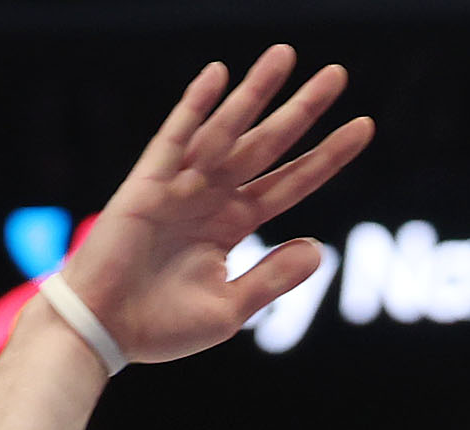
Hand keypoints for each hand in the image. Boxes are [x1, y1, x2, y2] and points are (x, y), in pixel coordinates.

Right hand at [54, 45, 372, 366]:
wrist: (105, 332)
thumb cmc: (161, 327)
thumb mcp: (230, 309)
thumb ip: (272, 277)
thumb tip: (319, 247)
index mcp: (233, 226)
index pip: (291, 182)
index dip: (327, 156)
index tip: (364, 126)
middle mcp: (212, 198)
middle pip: (268, 145)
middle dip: (303, 110)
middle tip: (338, 75)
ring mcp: (181, 186)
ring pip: (228, 130)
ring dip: (255, 93)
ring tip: (286, 56)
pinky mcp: (147, 183)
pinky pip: (175, 137)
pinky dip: (195, 106)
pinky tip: (219, 76)